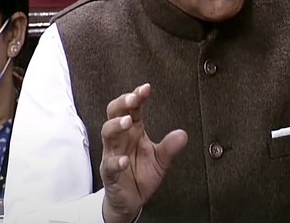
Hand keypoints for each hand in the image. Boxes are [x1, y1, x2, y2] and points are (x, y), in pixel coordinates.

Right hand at [99, 83, 187, 222]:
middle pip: (114, 113)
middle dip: (122, 103)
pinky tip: (123, 160)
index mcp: (133, 131)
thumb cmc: (141, 174)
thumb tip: (183, 134)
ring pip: (107, 133)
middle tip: (133, 98)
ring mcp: (112, 154)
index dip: (137, 96)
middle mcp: (120, 139)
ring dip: (116, 125)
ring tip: (127, 122)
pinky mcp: (109, 173)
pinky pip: (109, 164)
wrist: (131, 201)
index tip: (146, 88)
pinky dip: (115, 161)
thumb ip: (169, 147)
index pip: (132, 109)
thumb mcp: (160, 160)